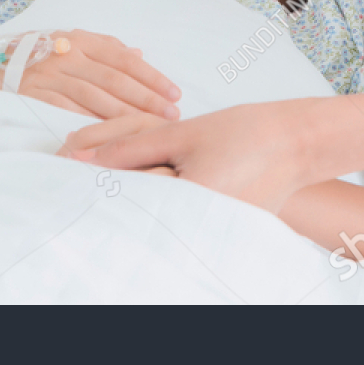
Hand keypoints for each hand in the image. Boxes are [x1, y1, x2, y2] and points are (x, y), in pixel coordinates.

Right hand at [12, 30, 181, 119]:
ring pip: (95, 97)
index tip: (174, 94)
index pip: (124, 60)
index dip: (152, 78)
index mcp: (80, 40)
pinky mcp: (33, 94)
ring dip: (124, 115)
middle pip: (114, 80)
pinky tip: (110, 135)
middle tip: (170, 115)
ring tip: (148, 128)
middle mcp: (66, 54)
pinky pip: (68, 111)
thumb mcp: (70, 43)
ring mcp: (49, 74)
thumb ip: (104, 48)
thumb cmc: (39, 56)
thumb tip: (138, 53)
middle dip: (146, 99)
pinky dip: (90, 123)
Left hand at [69, 100, 324, 212]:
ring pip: (155, 217)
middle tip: (77, 179)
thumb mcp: (182, 134)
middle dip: (109, 194)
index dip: (93, 184)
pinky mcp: (219, 231)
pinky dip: (160, 205)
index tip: (65, 172)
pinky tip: (148, 190)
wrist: (298, 143)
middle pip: (136, 213)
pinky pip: (178, 219)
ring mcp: (210, 232)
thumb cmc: (245, 132)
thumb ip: (129, 149)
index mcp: (187, 201)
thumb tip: (81, 161)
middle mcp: (198, 225)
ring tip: (110, 184)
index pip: (124, 198)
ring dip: (133, 199)